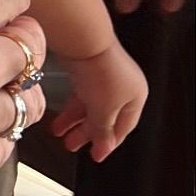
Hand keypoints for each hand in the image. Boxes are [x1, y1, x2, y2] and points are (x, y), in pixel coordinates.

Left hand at [50, 43, 147, 160]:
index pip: (124, 126)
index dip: (109, 142)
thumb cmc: (102, 74)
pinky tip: (59, 119)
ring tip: (59, 135)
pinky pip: (80, 94)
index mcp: (136, 97)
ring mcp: (104, 76)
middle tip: (72, 146)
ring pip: (90, 105)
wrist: (84, 41)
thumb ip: (103, 131)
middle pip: (105, 116)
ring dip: (75, 122)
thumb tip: (104, 149)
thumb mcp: (104, 110)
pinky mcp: (86, 69)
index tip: (96, 155)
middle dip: (88, 133)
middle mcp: (123, 87)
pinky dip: (70, 108)